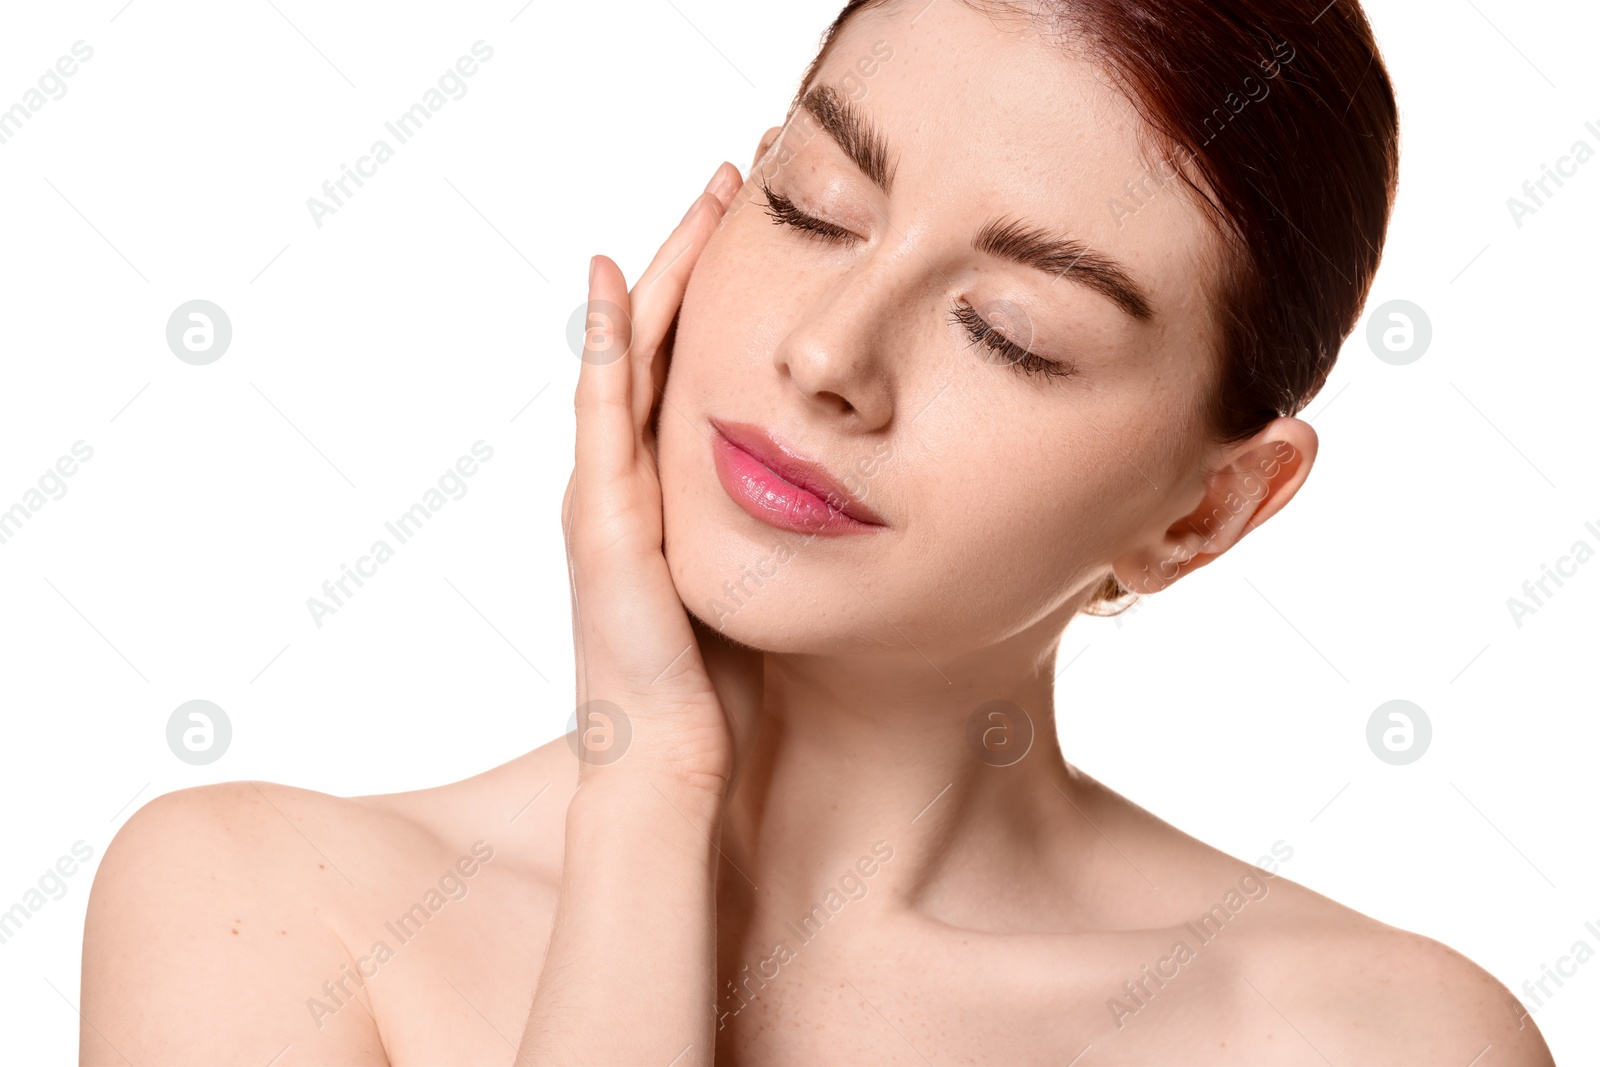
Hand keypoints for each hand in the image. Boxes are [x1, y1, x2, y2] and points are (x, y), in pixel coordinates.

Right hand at [561, 161, 756, 804]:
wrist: (673, 766)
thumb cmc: (725, 690)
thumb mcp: (765, 577)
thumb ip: (787, 523)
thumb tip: (852, 483)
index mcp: (665, 490)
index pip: (692, 365)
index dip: (722, 291)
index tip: (770, 223)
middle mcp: (625, 479)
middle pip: (659, 339)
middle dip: (695, 256)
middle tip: (732, 177)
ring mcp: (603, 495)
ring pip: (628, 356)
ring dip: (660, 272)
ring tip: (700, 197)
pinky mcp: (598, 521)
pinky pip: (599, 413)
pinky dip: (600, 344)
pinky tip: (608, 280)